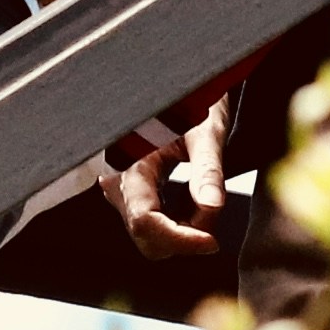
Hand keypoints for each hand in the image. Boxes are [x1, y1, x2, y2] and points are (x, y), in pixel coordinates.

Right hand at [103, 91, 230, 258]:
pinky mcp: (129, 191)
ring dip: (182, 230)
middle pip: (145, 236)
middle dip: (184, 238)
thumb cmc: (187, 100)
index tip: (213, 242)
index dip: (180, 239)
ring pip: (149, 234)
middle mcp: (115, 182)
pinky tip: (193, 202)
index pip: (145, 221)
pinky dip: (177, 223)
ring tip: (206, 201)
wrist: (173, 87)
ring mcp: (120, 189)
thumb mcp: (203, 131)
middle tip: (214, 214)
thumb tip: (213, 208)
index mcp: (126, 164)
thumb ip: (206, 171)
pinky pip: (152, 222)